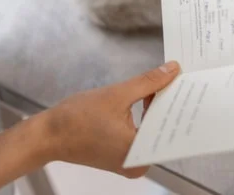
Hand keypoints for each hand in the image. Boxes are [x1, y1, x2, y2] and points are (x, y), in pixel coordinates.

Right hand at [41, 61, 180, 177]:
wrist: (47, 135)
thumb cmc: (76, 121)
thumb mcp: (118, 94)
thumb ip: (148, 83)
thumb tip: (172, 70)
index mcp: (139, 154)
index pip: (170, 124)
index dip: (178, 99)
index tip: (186, 81)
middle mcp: (138, 164)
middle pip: (163, 127)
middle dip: (168, 102)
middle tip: (178, 78)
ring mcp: (130, 162)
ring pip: (153, 129)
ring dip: (157, 108)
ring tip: (164, 84)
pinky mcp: (122, 156)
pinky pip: (142, 133)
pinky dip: (145, 116)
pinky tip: (148, 97)